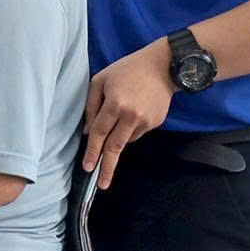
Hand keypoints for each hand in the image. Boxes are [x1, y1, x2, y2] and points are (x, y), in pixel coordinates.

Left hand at [83, 38, 175, 188]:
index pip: (99, 133)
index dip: (92, 151)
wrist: (162, 67)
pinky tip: (133, 111)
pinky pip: (136, 134)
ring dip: (117, 136)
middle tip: (100, 184)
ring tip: (122, 112)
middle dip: (107, 167)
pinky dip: (129, 129)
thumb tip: (86, 133)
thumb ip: (90, 106)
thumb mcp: (100, 80)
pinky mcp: (155, 123)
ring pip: (125, 140)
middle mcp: (130, 115)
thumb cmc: (126, 70)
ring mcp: (145, 121)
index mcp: (114, 103)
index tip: (88, 167)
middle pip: (114, 147)